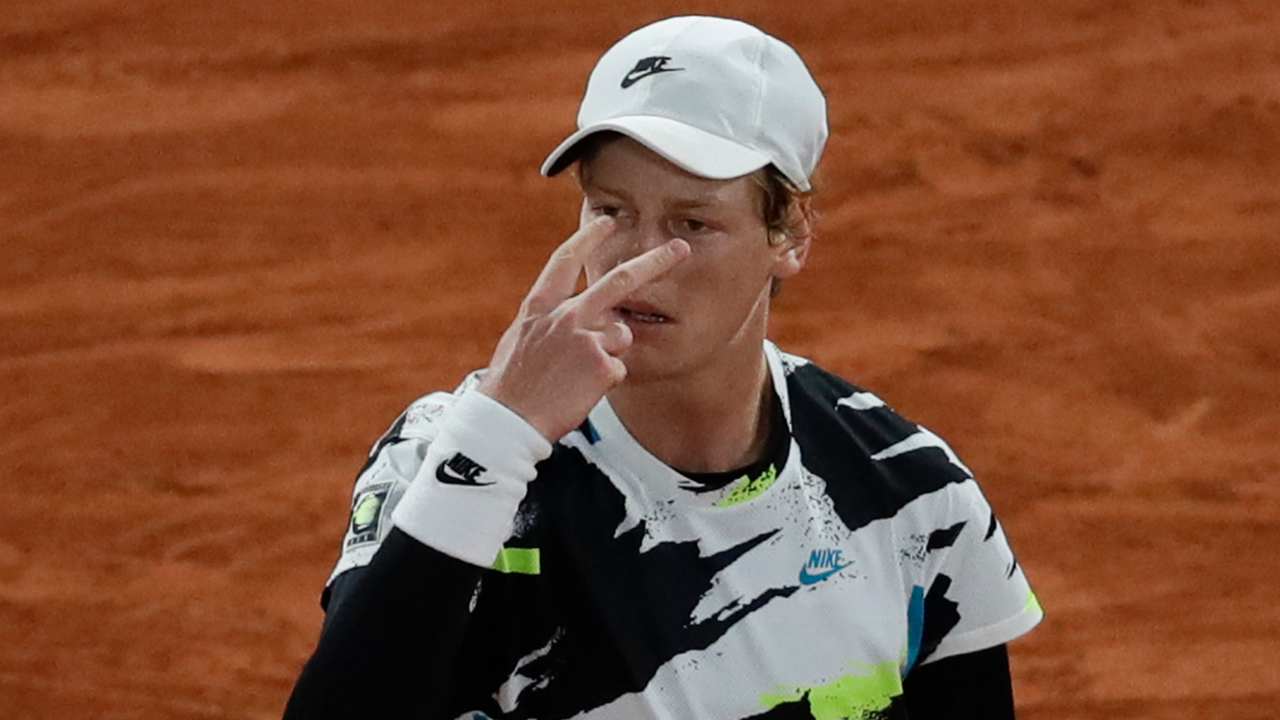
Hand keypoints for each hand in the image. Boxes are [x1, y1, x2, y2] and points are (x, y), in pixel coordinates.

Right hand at [477, 216, 689, 440]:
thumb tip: (573, 314)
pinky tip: (580, 392)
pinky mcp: (602, 366)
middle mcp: (566, 316)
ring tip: (577, 377)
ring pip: (621, 335)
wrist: (507, 420)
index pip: (566, 262)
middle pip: (620, 281)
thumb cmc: (512, 387)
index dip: (587, 239)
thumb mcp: (520, 340)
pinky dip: (605, 382)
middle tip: (680, 248)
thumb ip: (549, 322)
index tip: (606, 222)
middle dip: (655, 261)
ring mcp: (586, 339)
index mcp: (540, 307)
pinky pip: (619, 369)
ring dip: (609, 354)